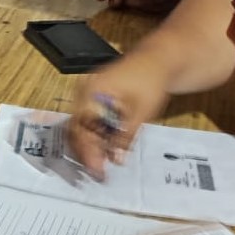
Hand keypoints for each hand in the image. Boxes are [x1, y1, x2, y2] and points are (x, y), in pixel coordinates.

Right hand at [66, 57, 171, 179]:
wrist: (157, 60)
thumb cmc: (151, 82)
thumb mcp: (141, 112)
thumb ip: (125, 136)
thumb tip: (116, 160)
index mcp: (92, 91)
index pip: (81, 127)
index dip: (87, 152)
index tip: (96, 171)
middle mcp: (83, 91)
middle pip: (76, 128)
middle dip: (86, 152)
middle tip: (98, 173)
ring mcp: (86, 93)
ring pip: (80, 126)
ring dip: (89, 146)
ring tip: (100, 166)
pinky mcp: (92, 97)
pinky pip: (87, 120)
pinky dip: (94, 136)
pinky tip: (103, 150)